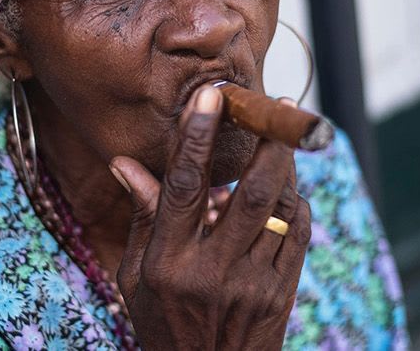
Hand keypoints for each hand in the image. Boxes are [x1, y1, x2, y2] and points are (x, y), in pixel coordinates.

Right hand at [110, 87, 311, 349]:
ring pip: (278, 209)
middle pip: (248, 193)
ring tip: (286, 137)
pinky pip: (296, 233)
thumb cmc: (164, 324)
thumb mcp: (136, 278)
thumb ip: (142, 217)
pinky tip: (287, 188)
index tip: (209, 96)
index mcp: (167, 263)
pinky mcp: (280, 293)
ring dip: (284, 166)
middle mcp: (210, 272)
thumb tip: (123, 163)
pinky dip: (295, 202)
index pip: (184, 187)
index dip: (196, 137)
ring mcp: (250, 284)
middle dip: (267, 144)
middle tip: (279, 106)